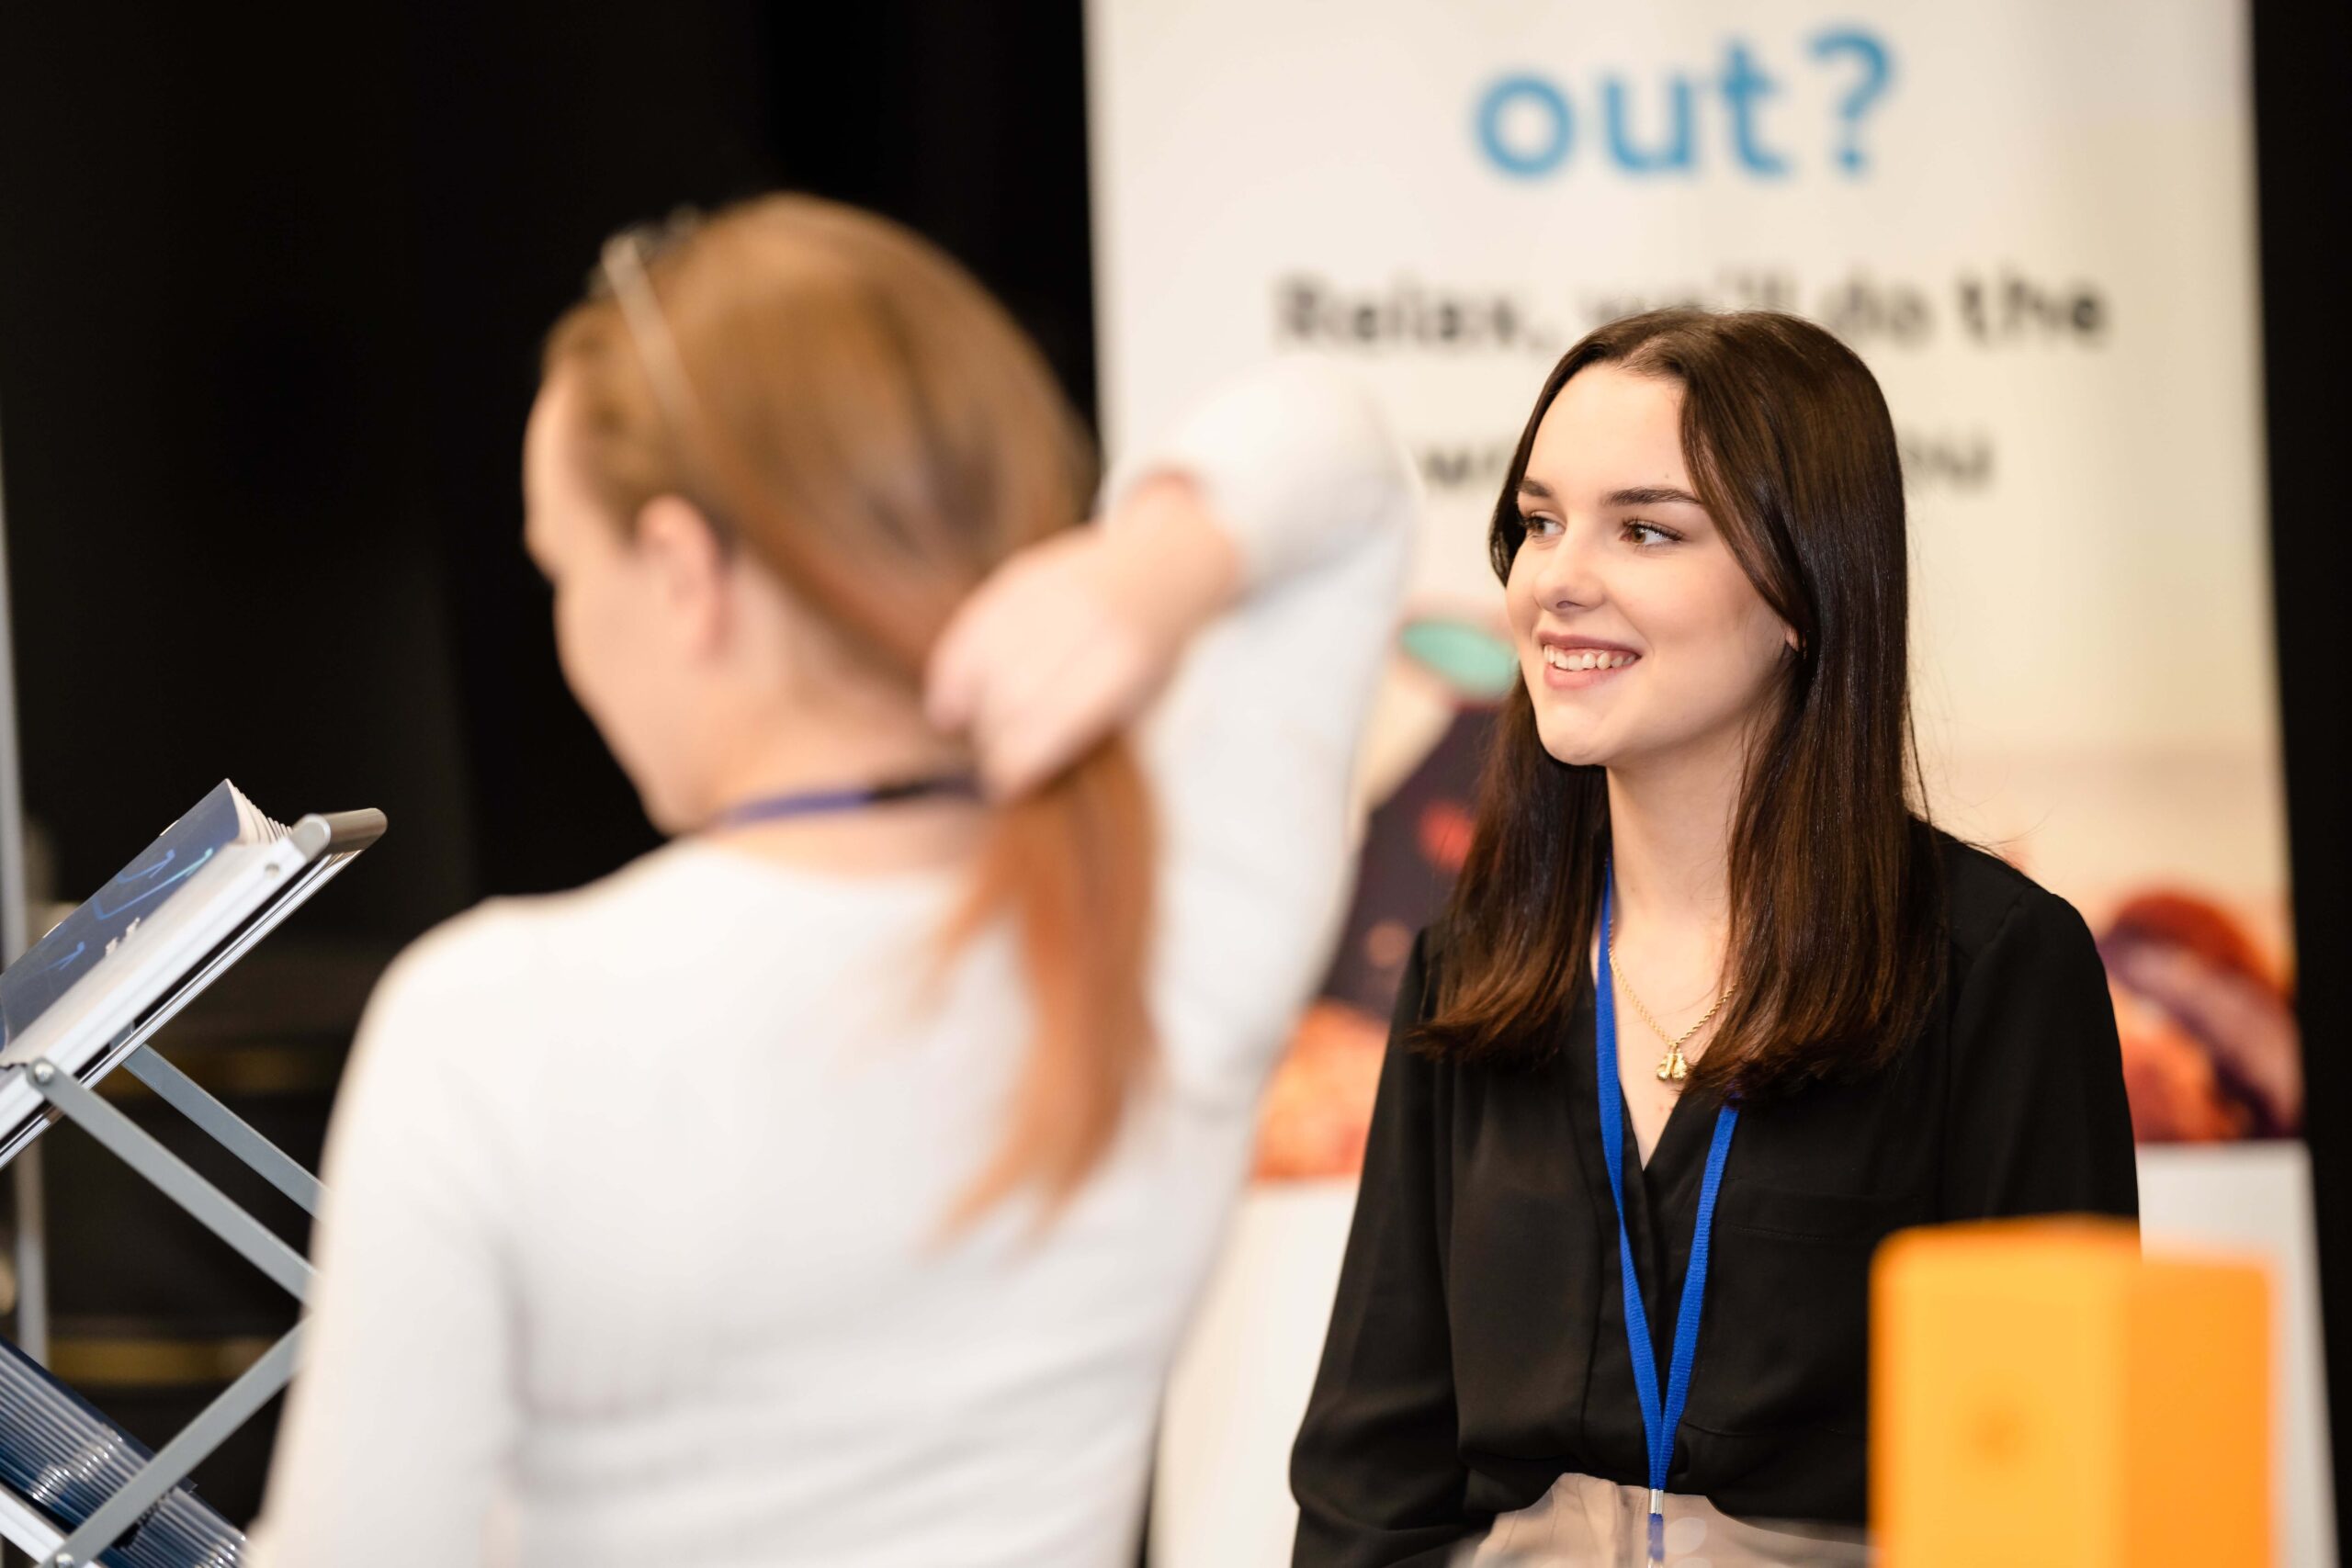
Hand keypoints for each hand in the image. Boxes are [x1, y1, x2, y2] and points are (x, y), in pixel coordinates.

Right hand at [924, 474, 1240, 798]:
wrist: (1161, 569)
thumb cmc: (1148, 653)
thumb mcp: (1140, 699)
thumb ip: (1088, 734)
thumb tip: (1021, 775)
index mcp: (1124, 665)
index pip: (1055, 725)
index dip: (1019, 762)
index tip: (1003, 786)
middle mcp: (1085, 624)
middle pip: (1014, 695)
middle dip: (993, 736)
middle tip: (989, 757)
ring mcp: (1051, 595)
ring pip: (985, 661)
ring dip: (964, 704)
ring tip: (961, 727)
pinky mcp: (1021, 578)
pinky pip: (971, 629)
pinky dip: (951, 669)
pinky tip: (948, 698)